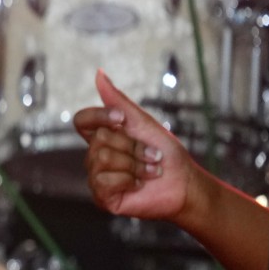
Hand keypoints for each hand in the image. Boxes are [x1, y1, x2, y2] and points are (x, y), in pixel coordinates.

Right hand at [73, 70, 195, 220]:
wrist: (185, 183)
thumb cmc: (167, 154)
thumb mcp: (143, 123)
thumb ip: (118, 101)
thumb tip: (99, 73)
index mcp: (103, 137)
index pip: (83, 120)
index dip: (99, 116)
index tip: (122, 119)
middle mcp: (95, 156)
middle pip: (99, 139)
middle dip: (133, 145)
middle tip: (152, 155)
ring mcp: (97, 177)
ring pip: (102, 158)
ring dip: (135, 164)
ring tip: (150, 170)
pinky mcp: (102, 196)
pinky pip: (105, 180)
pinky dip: (130, 180)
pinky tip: (139, 184)